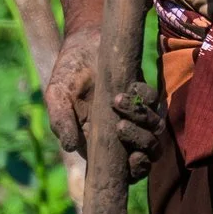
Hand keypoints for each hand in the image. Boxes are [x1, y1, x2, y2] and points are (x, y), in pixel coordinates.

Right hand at [46, 31, 164, 181]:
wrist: (84, 41)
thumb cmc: (67, 73)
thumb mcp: (57, 95)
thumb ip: (60, 121)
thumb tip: (69, 147)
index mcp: (98, 144)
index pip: (122, 171)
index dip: (133, 172)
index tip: (133, 160)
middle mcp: (120, 135)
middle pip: (144, 156)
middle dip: (140, 146)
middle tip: (121, 127)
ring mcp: (135, 116)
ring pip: (154, 133)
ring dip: (142, 122)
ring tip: (117, 100)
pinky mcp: (145, 97)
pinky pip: (155, 105)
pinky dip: (144, 99)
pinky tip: (125, 88)